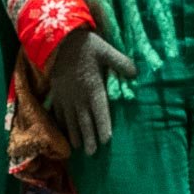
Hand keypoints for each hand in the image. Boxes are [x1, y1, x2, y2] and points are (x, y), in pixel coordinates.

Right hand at [49, 27, 136, 154]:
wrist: (58, 39)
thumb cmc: (85, 45)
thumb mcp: (106, 50)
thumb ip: (121, 63)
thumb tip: (136, 73)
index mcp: (93, 88)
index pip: (100, 112)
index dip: (103, 127)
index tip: (106, 141)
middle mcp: (79, 96)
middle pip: (84, 121)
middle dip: (88, 138)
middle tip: (91, 153)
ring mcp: (66, 96)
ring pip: (70, 120)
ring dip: (74, 134)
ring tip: (78, 148)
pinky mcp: (56, 93)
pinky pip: (58, 112)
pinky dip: (61, 123)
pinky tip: (63, 131)